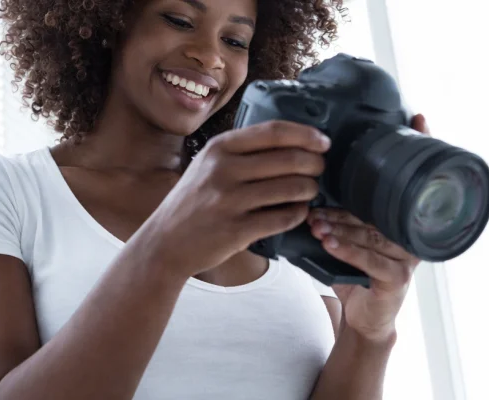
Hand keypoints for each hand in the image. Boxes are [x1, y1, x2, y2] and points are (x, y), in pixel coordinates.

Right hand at [131, 120, 331, 279]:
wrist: (164, 243)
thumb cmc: (192, 202)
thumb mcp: (207, 165)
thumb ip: (240, 151)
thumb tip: (292, 139)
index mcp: (219, 148)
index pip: (274, 132)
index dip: (306, 135)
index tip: (323, 141)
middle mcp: (223, 170)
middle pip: (290, 159)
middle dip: (315, 164)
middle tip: (319, 170)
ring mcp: (230, 201)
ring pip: (293, 189)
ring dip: (309, 190)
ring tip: (309, 192)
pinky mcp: (237, 230)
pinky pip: (284, 218)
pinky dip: (298, 214)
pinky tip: (297, 213)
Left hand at [307, 114, 431, 340]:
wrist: (363, 316)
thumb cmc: (356, 268)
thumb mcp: (351, 231)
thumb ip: (344, 205)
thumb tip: (317, 170)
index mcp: (401, 217)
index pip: (408, 180)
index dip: (415, 149)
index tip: (416, 119)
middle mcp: (408, 232)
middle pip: (382, 206)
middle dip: (351, 197)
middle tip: (318, 190)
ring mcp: (405, 256)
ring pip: (370, 232)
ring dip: (341, 224)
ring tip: (316, 218)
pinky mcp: (395, 279)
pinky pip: (369, 260)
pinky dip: (346, 249)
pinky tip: (328, 241)